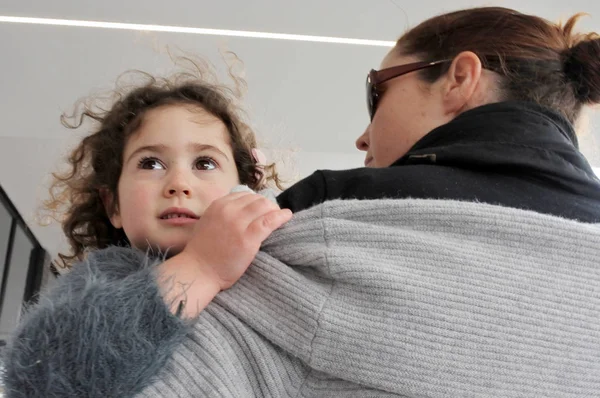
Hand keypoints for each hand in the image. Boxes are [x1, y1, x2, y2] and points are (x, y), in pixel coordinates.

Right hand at [158, 192, 291, 317]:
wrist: (199, 270)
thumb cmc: (203, 251)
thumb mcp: (208, 222)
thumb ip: (223, 213)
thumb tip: (243, 209)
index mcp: (218, 205)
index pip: (244, 195)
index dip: (256, 200)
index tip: (262, 208)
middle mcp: (228, 210)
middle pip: (256, 199)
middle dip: (267, 204)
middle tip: (273, 213)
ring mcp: (239, 223)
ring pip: (264, 207)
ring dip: (275, 209)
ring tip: (280, 215)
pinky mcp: (249, 238)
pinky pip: (270, 221)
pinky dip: (281, 216)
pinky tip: (287, 216)